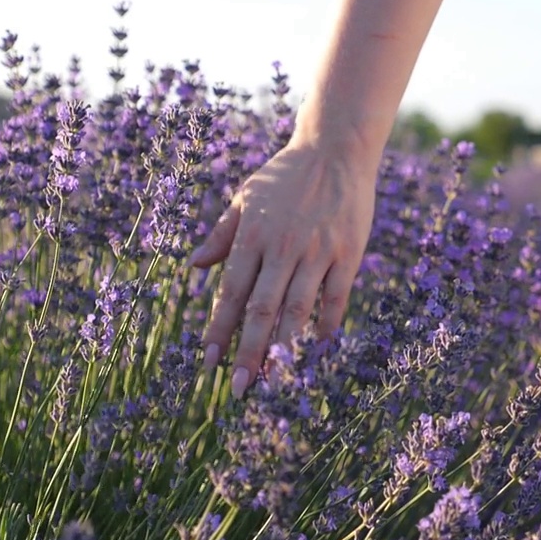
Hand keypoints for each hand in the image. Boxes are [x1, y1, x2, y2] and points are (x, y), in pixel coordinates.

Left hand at [189, 138, 376, 397]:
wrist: (335, 149)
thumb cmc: (285, 176)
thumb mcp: (245, 197)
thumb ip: (222, 234)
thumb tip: (193, 266)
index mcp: (253, 236)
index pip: (231, 293)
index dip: (219, 330)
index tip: (208, 363)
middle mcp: (282, 248)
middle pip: (262, 310)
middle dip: (249, 352)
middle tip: (239, 390)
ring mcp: (316, 252)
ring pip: (298, 309)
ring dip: (285, 347)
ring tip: (275, 379)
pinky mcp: (347, 252)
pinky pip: (336, 297)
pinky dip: (328, 324)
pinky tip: (319, 348)